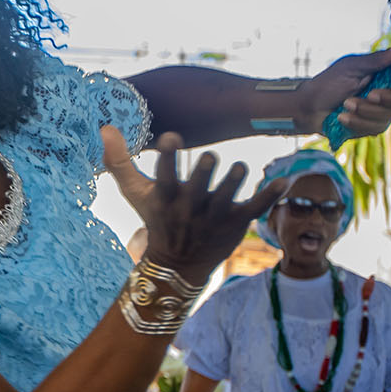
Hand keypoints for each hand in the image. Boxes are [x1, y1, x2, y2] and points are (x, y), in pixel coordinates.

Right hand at [103, 127, 283, 285]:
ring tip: (240, 168)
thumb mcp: (135, 193)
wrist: (178, 263)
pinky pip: (256, 207)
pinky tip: (284, 180)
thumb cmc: (157, 219)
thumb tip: (106, 128)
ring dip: (234, 183)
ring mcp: (215, 217)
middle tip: (208, 156)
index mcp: (166, 199)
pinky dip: (270, 195)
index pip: (164, 176)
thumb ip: (120, 161)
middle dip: (203, 174)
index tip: (172, 135)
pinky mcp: (237, 223)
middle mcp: (190, 209)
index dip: (169, 158)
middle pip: (198, 189)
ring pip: (227, 198)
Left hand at [297, 41, 390, 136]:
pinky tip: (342, 117)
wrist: (308, 109)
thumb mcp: (351, 67)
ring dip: (366, 111)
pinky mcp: (372, 126)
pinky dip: (357, 122)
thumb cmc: (328, 84)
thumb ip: (378, 60)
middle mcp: (389, 92)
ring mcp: (382, 111)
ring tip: (345, 105)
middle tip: (369, 94)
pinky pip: (375, 127)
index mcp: (387, 74)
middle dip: (387, 98)